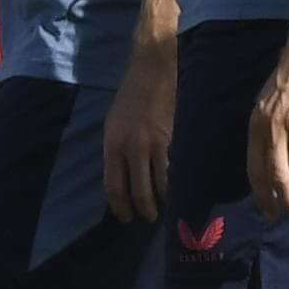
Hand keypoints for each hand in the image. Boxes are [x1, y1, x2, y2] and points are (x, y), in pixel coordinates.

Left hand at [103, 26, 178, 225]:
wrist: (152, 70)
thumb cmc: (130, 97)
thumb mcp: (112, 124)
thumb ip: (116, 151)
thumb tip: (121, 177)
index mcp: (112, 144)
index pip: (114, 186)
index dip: (120, 207)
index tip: (126, 217)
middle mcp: (131, 147)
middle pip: (137, 191)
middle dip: (142, 210)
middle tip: (146, 218)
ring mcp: (153, 143)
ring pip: (158, 185)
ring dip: (161, 201)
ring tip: (163, 208)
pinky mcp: (172, 138)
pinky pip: (172, 169)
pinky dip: (174, 183)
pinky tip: (176, 189)